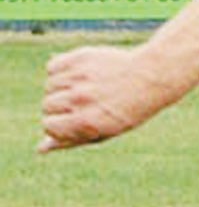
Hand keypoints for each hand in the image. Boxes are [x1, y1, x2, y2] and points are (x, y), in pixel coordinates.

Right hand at [39, 45, 163, 152]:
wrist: (151, 77)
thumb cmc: (126, 111)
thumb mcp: (103, 132)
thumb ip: (70, 141)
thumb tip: (40, 149)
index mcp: (87, 122)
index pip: (48, 126)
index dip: (59, 125)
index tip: (76, 121)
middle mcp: (81, 99)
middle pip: (47, 105)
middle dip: (60, 107)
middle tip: (86, 103)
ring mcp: (80, 77)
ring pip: (49, 85)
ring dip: (61, 88)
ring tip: (86, 87)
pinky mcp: (81, 57)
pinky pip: (52, 66)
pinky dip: (60, 70)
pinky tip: (79, 74)